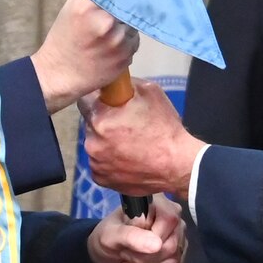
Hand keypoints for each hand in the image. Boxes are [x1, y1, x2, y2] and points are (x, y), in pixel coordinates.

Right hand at [32, 0, 138, 112]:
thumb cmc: (64, 39)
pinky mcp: (125, 59)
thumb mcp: (72, 7)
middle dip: (122, 14)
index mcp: (89, 7)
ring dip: (125, 30)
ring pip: (133, 28)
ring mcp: (118, 42)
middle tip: (111, 20)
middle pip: (128, 9)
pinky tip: (111, 49)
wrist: (58, 73)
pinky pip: (133, 45)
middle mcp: (106, 23)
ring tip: (109, 37)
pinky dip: (126, 45)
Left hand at [83, 79, 203, 199]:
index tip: (109, 103)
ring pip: (95, 145)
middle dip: (104, 122)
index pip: (85, 100)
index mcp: (100, 118)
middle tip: (125, 125)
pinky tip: (128, 159)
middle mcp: (92, 142)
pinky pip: (100, 164)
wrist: (177, 164)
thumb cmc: (165, 129)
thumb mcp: (150, 91)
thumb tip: (114, 83)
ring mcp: (96, 163)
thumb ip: (125, 84)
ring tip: (130, 144)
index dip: (98, 100)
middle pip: (90, 124)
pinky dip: (110, 161)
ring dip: (106, 142)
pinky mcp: (101, 179)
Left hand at [88, 197, 186, 262]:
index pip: (168, 221)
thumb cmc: (108, 236)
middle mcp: (174, 218)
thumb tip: (156, 244)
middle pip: (171, 246)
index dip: (149, 240)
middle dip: (143, 259)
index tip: (126, 246)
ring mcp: (179, 238)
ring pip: (172, 262)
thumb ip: (130, 235)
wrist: (109, 253)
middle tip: (124, 256)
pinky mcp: (179, 256)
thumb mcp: (110, 235)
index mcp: (158, 203)